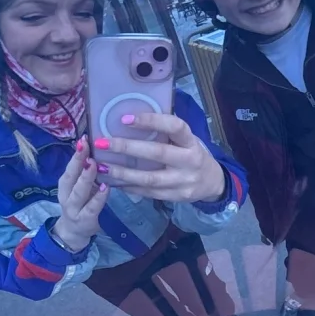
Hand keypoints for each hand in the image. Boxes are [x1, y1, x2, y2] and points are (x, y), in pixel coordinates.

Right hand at [54, 137, 108, 250]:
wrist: (73, 233)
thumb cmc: (80, 204)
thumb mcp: (79, 187)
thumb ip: (85, 173)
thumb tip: (98, 148)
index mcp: (65, 184)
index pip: (69, 166)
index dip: (76, 153)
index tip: (83, 138)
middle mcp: (66, 195)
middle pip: (70, 177)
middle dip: (77, 161)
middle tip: (86, 146)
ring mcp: (74, 209)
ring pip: (78, 192)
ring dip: (85, 178)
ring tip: (93, 164)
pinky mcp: (86, 220)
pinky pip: (92, 207)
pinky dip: (98, 197)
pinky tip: (106, 188)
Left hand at [97, 113, 226, 202]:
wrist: (213, 183)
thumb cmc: (193, 154)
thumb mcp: (188, 140)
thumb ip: (168, 133)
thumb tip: (132, 119)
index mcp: (192, 142)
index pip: (174, 127)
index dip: (151, 121)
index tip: (126, 118)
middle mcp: (189, 161)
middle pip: (157, 153)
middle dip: (127, 147)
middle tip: (102, 142)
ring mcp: (182, 182)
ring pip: (149, 178)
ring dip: (122, 172)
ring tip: (101, 166)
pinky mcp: (175, 197)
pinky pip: (148, 192)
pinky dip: (128, 187)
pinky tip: (112, 181)